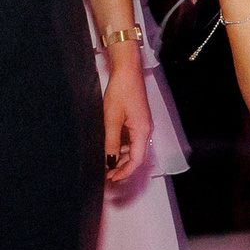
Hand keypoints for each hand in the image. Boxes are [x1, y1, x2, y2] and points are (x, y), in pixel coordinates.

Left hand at [101, 60, 151, 184]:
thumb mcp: (111, 119)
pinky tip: (109, 147)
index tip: (112, 178)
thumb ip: (110, 141)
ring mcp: (141, 124)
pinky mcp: (136, 119)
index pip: (137, 160)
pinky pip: (130, 139)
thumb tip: (108, 160)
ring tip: (105, 162)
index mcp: (142, 131)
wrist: (127, 71)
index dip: (125, 172)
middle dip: (122, 167)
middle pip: (136, 156)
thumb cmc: (121, 91)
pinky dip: (120, 146)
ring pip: (132, 148)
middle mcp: (144, 130)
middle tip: (106, 174)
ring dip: (120, 157)